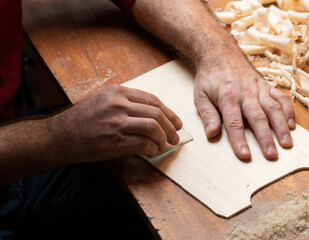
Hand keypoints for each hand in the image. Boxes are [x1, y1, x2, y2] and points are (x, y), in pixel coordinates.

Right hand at [53, 85, 182, 161]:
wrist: (60, 136)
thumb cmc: (83, 119)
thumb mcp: (104, 100)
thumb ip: (127, 103)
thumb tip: (153, 115)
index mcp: (118, 92)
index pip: (153, 99)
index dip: (169, 112)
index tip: (176, 122)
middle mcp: (118, 105)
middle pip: (156, 113)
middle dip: (171, 127)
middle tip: (175, 136)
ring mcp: (116, 123)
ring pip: (153, 127)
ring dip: (164, 138)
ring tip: (166, 144)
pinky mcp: (113, 142)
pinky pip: (143, 144)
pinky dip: (152, 149)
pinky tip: (152, 151)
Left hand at [194, 59, 294, 159]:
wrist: (220, 52)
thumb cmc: (209, 77)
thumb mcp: (200, 95)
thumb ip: (207, 115)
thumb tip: (211, 133)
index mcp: (227, 97)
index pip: (233, 123)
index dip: (239, 140)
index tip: (245, 155)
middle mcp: (245, 93)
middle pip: (257, 118)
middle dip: (265, 138)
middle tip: (271, 155)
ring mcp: (258, 88)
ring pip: (273, 108)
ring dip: (281, 127)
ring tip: (286, 143)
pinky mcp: (266, 85)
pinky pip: (280, 97)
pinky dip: (288, 110)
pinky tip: (291, 124)